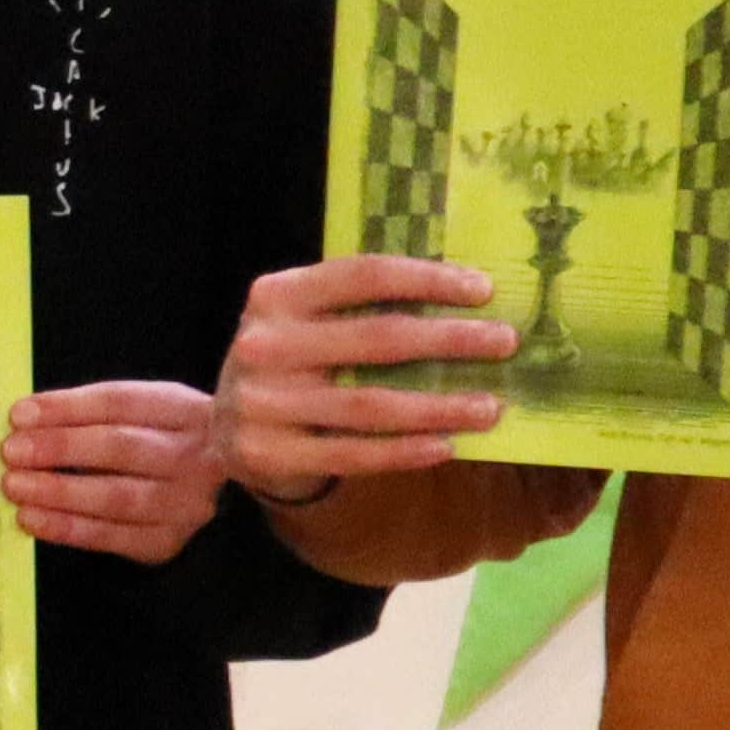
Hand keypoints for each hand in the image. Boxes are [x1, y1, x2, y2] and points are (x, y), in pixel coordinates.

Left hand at [6, 379, 224, 563]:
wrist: (203, 483)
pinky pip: (113, 537)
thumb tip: (23, 418)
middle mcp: (195, 457)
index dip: (67, 408)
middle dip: (60, 448)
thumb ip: (86, 410)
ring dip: (58, 492)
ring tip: (14, 486)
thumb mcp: (136, 410)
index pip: (122, 403)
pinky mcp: (168, 541)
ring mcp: (187, 504)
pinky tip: (32, 520)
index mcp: (185, 410)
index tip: (19, 415)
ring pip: (117, 497)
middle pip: (122, 448)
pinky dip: (67, 529)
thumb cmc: (154, 438)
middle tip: (11, 452)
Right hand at [217, 253, 514, 497]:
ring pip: (369, 404)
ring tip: (491, 407)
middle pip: (376, 338)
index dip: (427, 279)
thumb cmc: (289, 361)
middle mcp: (263, 344)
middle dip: (450, 340)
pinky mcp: (268, 454)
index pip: (362, 275)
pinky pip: (351, 454)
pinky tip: (445, 446)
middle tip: (505, 343)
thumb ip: (357, 304)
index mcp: (276, 295)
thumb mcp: (302, 319)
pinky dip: (404, 451)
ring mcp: (261, 403)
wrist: (223, 428)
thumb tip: (462, 296)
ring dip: (439, 406)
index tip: (485, 289)